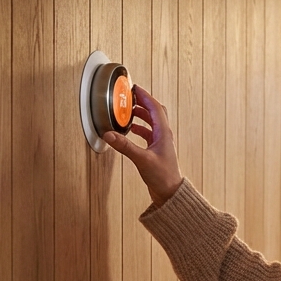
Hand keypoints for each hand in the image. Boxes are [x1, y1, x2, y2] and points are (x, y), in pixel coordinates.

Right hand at [104, 84, 183, 205]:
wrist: (170, 193)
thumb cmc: (162, 177)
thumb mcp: (142, 160)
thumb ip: (125, 146)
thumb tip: (109, 134)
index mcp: (164, 133)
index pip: (155, 108)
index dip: (145, 96)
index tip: (135, 88)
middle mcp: (164, 136)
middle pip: (155, 112)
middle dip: (143, 103)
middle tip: (130, 97)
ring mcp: (161, 143)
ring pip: (152, 122)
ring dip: (141, 115)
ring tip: (128, 111)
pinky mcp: (157, 150)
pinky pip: (148, 133)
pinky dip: (140, 128)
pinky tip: (130, 130)